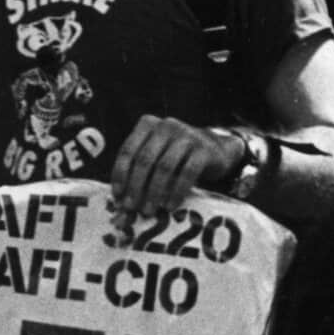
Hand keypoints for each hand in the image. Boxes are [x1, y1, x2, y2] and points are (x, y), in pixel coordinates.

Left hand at [110, 116, 240, 218]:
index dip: (121, 174)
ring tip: (149, 210)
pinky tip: (170, 206)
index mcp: (148, 124)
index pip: (128, 150)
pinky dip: (176, 192)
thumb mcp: (156, 154)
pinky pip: (187, 173)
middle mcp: (166, 126)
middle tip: (131, 208)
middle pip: (145, 160)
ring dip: (154, 192)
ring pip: (164, 167)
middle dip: (136, 186)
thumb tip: (119, 199)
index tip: (117, 195)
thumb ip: (138, 168)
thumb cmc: (177, 156)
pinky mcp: (204, 150)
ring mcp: (187, 136)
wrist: (216, 149)